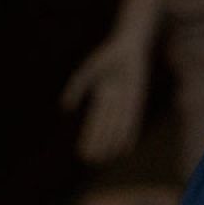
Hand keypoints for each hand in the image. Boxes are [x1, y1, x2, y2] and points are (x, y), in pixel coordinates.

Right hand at [61, 34, 151, 163]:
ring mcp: (126, 100)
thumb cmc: (108, 55)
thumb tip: (64, 108)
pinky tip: (126, 146)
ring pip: (117, 125)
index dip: (88, 137)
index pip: (92, 122)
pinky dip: (129, 132)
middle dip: (98, 143)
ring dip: (112, 142)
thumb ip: (76, 89)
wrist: (130, 44)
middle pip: (104, 127)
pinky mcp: (138, 97)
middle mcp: (114, 101)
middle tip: (92, 160)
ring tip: (107, 157)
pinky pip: (133, 119)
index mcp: (101, 95)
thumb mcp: (88, 73)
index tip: (82, 152)